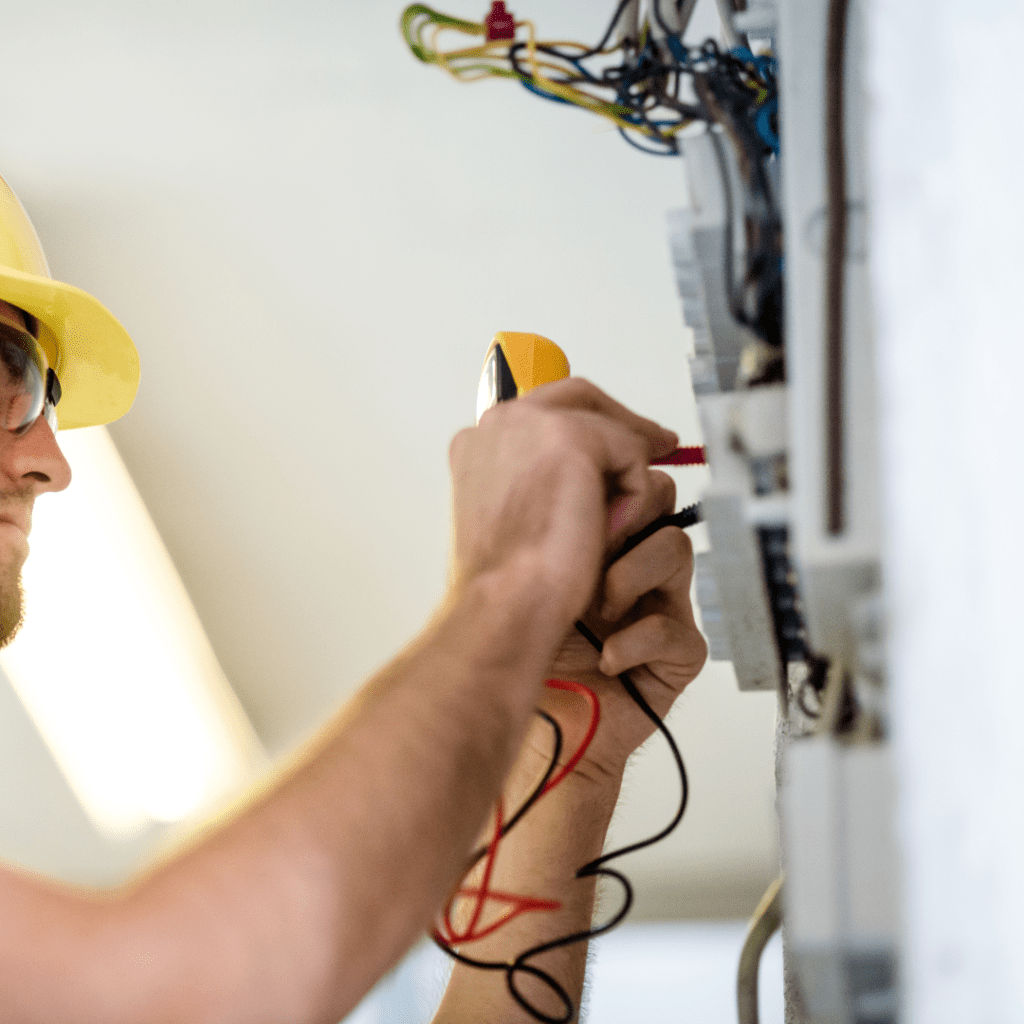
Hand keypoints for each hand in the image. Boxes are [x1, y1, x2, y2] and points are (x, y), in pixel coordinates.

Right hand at [447, 378, 679, 635]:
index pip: (544, 412)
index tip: (622, 444)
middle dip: (624, 423)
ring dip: (626, 476)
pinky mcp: (572, 436)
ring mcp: (533, 423)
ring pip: (610, 429)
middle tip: (662, 445)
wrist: (505, 605)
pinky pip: (632, 453)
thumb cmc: (506, 583)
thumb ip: (538, 482)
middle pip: (579, 398)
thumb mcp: (516, 520)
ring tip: (617, 528)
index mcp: (479, 443)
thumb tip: (584, 474)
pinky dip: (633, 497)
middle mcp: (500, 422)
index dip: (589, 425)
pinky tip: (609, 533)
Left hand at [524, 469, 707, 785]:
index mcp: (595, 529)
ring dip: (624, 577)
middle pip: (658, 496)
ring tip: (593, 610)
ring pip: (674, 548)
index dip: (620, 465)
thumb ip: (548, 497)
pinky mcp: (677, 651)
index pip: (626, 469)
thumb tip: (558, 443)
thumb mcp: (524, 553)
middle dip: (621, 516)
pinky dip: (631, 640)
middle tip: (588, 546)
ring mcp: (658, 602)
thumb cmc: (527, 642)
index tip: (611, 465)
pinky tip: (605, 653)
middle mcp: (630, 559)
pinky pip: (673, 626)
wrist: (535, 721)